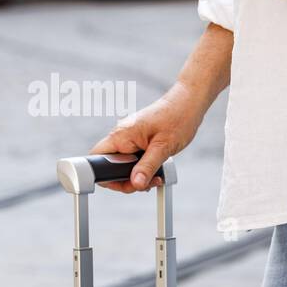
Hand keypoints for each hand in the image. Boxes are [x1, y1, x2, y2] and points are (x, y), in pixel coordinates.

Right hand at [89, 83, 210, 192]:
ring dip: (138, 175)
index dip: (105, 175)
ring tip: (157, 176)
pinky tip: (157, 169)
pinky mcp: (138, 139)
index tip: (124, 183)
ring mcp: (130, 137)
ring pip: (123, 164)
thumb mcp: (163, 147)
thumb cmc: (178, 117)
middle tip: (146, 183)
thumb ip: (147, 167)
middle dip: (126, 179)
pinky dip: (143, 167)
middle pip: (110, 165)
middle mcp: (121, 135)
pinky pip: (133, 158)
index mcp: (121, 135)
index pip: (97, 158)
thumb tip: (135, 184)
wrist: (189, 101)